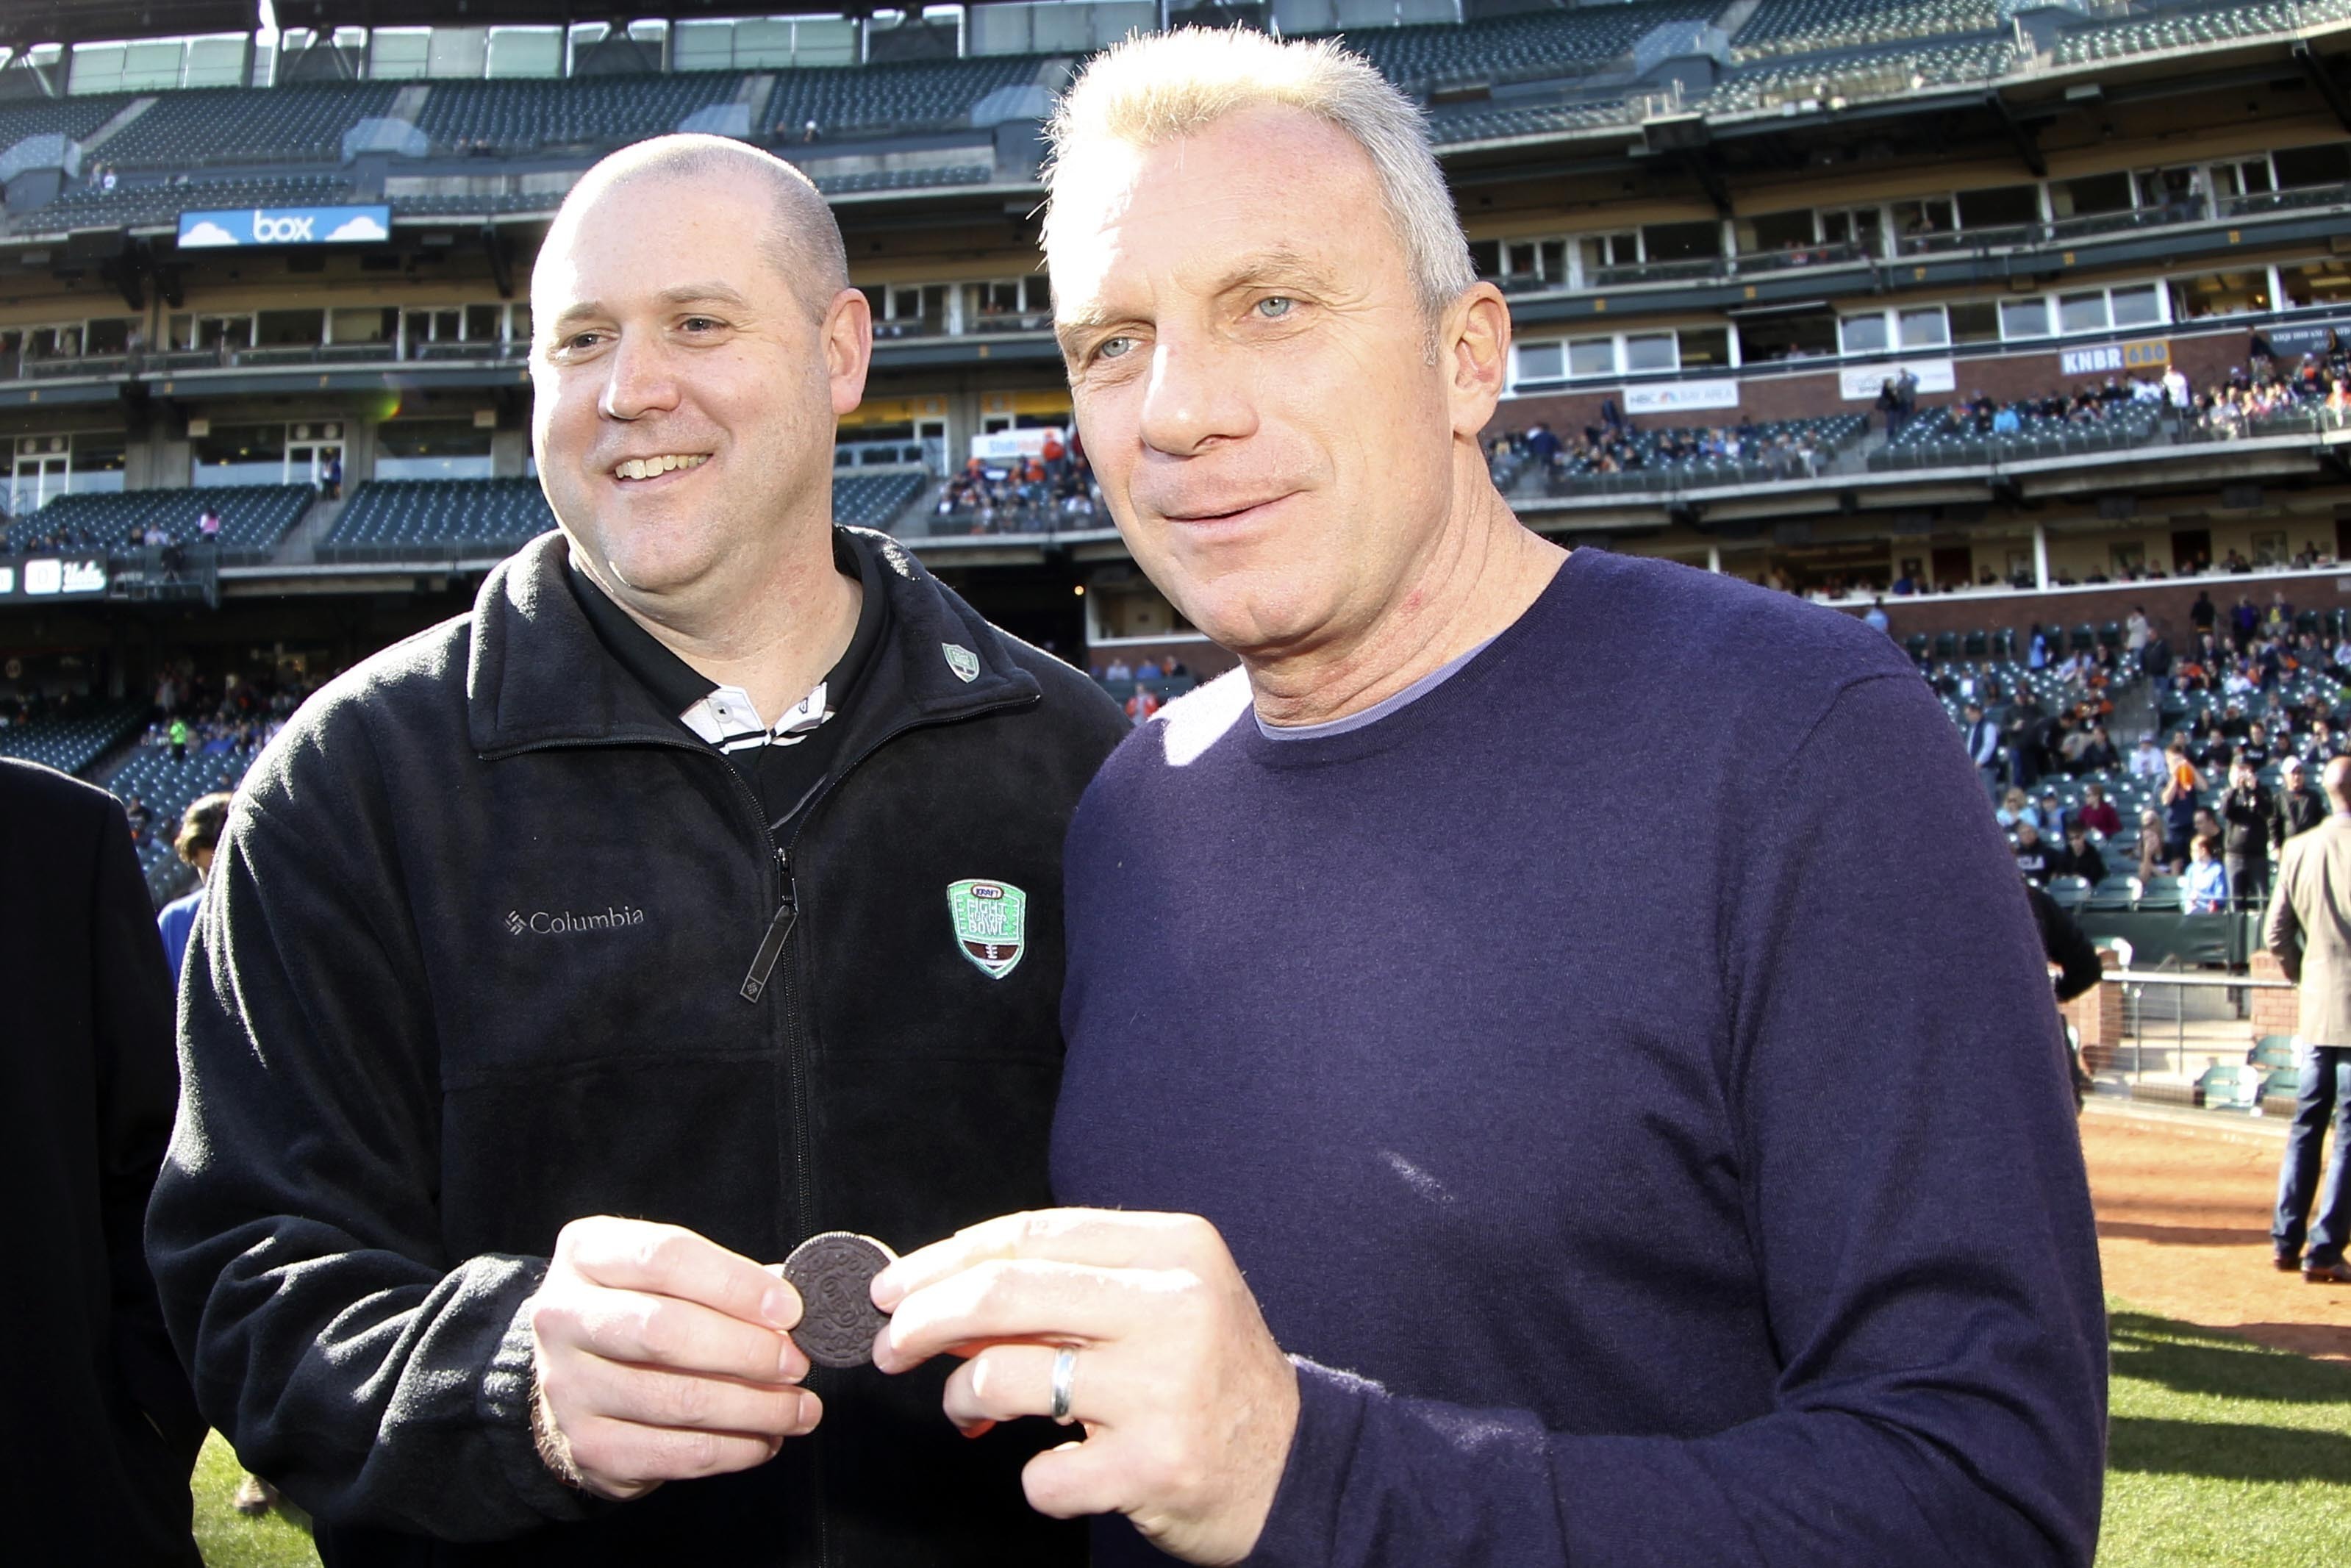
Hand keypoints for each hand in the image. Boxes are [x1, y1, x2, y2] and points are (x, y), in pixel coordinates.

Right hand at [527, 1217, 819, 1499]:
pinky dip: (735, 1449)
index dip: (735, 1284)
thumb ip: (728, 1282)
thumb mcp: (671, 1277)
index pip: (666, 1258)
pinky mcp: (588, 1447)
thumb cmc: (642, 1312)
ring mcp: (568, 1387)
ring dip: (756, 1408)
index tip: (790, 1309)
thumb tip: (795, 1305)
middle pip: (665, 1331)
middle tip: (797, 1363)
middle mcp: (563, 1317)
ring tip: (799, 1409)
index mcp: (587, 1254)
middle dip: (748, 1350)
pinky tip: (765, 1439)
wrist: (576, 1380)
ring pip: (677, 1401)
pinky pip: (676, 1454)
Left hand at [872, 1209, 1298, 1565]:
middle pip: (1005, 1293)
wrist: (1295, 1467)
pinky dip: (1034, 1478)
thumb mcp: (1158, 1304)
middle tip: (890, 1345)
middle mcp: (1173, 1307)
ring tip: (971, 1410)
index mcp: (1174, 1249)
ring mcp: (1166, 1387)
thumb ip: (1067, 1290)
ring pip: (1006, 1374)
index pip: (1034, 1233)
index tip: (897, 1284)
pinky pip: (1043, 1473)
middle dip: (924, 1319)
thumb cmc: (1210, 1378)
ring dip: (964, 1396)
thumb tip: (944, 1295)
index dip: (949, 1256)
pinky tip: (1058, 1470)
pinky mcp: (1155, 1464)